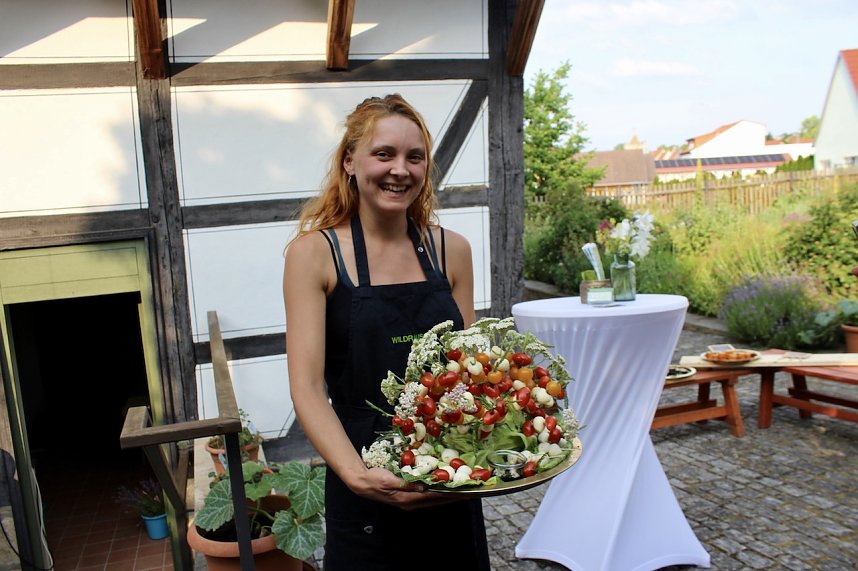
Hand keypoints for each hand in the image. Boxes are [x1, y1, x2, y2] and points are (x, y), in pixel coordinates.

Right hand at [350, 467, 464, 509]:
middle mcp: (412, 502)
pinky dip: (438, 491)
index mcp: (408, 499)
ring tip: (462, 489)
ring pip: (434, 499)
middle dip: (454, 496)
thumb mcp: (389, 481)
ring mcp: (410, 500)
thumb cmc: (374, 479)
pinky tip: (444, 486)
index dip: (450, 493)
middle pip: (438, 500)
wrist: (362, 482)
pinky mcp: (408, 496)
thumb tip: (422, 487)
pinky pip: (428, 495)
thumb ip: (405, 484)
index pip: (434, 496)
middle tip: (471, 490)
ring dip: (448, 494)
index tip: (465, 490)